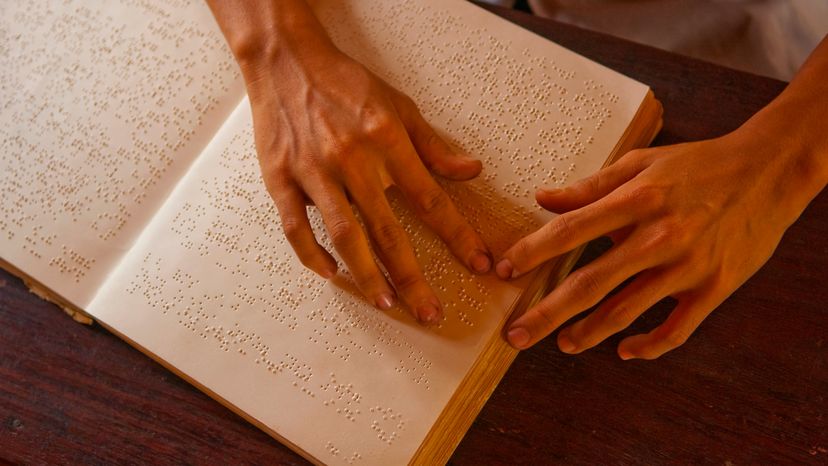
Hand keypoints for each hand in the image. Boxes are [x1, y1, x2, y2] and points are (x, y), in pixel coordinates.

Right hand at [228, 15, 489, 323]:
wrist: (287, 62)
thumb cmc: (346, 84)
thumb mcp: (399, 106)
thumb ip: (434, 145)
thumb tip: (472, 171)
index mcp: (387, 141)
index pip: (430, 200)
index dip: (457, 236)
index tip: (478, 265)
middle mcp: (352, 160)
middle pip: (387, 232)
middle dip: (412, 277)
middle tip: (429, 313)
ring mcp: (313, 172)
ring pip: (344, 236)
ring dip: (366, 276)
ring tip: (386, 303)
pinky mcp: (280, 178)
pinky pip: (295, 227)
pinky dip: (312, 255)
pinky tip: (331, 275)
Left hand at [497, 122, 825, 358]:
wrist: (770, 171)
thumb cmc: (699, 164)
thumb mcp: (643, 162)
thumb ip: (591, 185)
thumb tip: (542, 197)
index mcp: (637, 200)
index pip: (572, 230)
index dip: (533, 251)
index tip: (504, 269)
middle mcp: (659, 236)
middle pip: (591, 283)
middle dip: (547, 312)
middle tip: (515, 335)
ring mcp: (688, 266)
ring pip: (628, 310)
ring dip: (589, 333)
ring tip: (563, 344)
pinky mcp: (714, 287)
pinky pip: (677, 329)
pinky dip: (649, 345)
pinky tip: (624, 351)